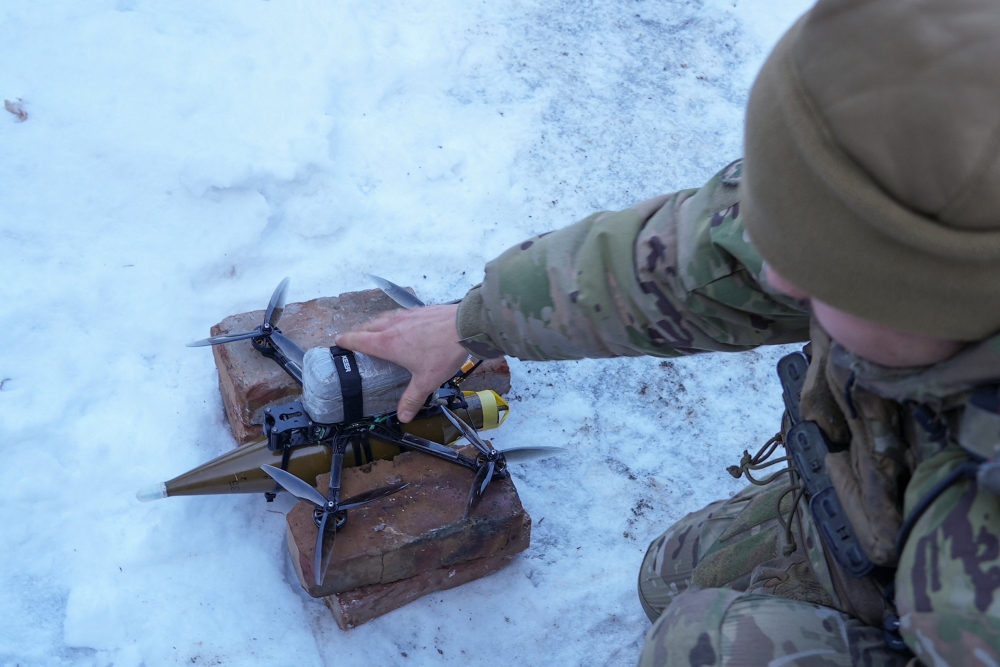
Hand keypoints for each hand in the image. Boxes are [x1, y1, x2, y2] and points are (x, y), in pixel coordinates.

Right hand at [335, 304, 468, 422]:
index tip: (338, 341)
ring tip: (375, 330)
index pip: (358, 340)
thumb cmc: (442, 352)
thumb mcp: (426, 380)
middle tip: (355, 338)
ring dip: (375, 324)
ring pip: (383, 318)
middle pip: (368, 326)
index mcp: (387, 343)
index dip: (346, 340)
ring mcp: (406, 316)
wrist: (465, 326)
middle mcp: (392, 326)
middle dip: (359, 332)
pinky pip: (400, 314)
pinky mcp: (420, 310)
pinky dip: (394, 319)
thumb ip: (412, 399)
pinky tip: (403, 324)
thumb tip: (403, 417)